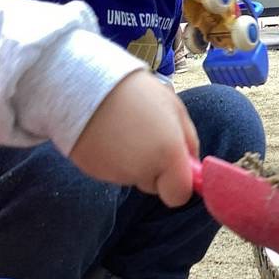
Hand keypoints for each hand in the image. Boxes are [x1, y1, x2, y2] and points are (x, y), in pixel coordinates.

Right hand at [71, 70, 198, 206]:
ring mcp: (115, 173)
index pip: (179, 195)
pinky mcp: (92, 171)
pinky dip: (113, 159)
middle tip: (146, 137)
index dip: (179, 182)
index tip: (175, 165)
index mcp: (168, 154)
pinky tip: (109, 135)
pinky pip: (111, 172)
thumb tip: (193, 165)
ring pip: (133, 177)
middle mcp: (142, 170)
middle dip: (155, 170)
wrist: (86, 83)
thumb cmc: (136, 92)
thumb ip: (189, 140)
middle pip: (155, 186)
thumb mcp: (173, 108)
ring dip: (133, 162)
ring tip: (125, 129)